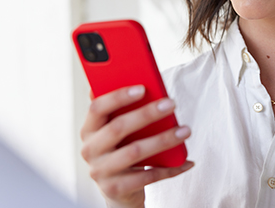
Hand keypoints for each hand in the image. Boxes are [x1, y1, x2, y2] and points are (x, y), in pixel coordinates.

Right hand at [80, 85, 193, 207]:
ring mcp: (101, 171)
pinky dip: (169, 168)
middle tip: (171, 103)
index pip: (97, 108)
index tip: (142, 88)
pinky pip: (147, 176)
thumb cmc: (121, 149)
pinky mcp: (115, 189)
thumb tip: (145, 84)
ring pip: (135, 152)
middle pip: (118, 127)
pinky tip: (186, 160)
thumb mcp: (115, 130)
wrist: (117, 189)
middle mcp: (90, 150)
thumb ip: (122, 111)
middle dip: (147, 114)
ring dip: (163, 140)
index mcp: (89, 129)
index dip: (118, 97)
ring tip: (185, 130)